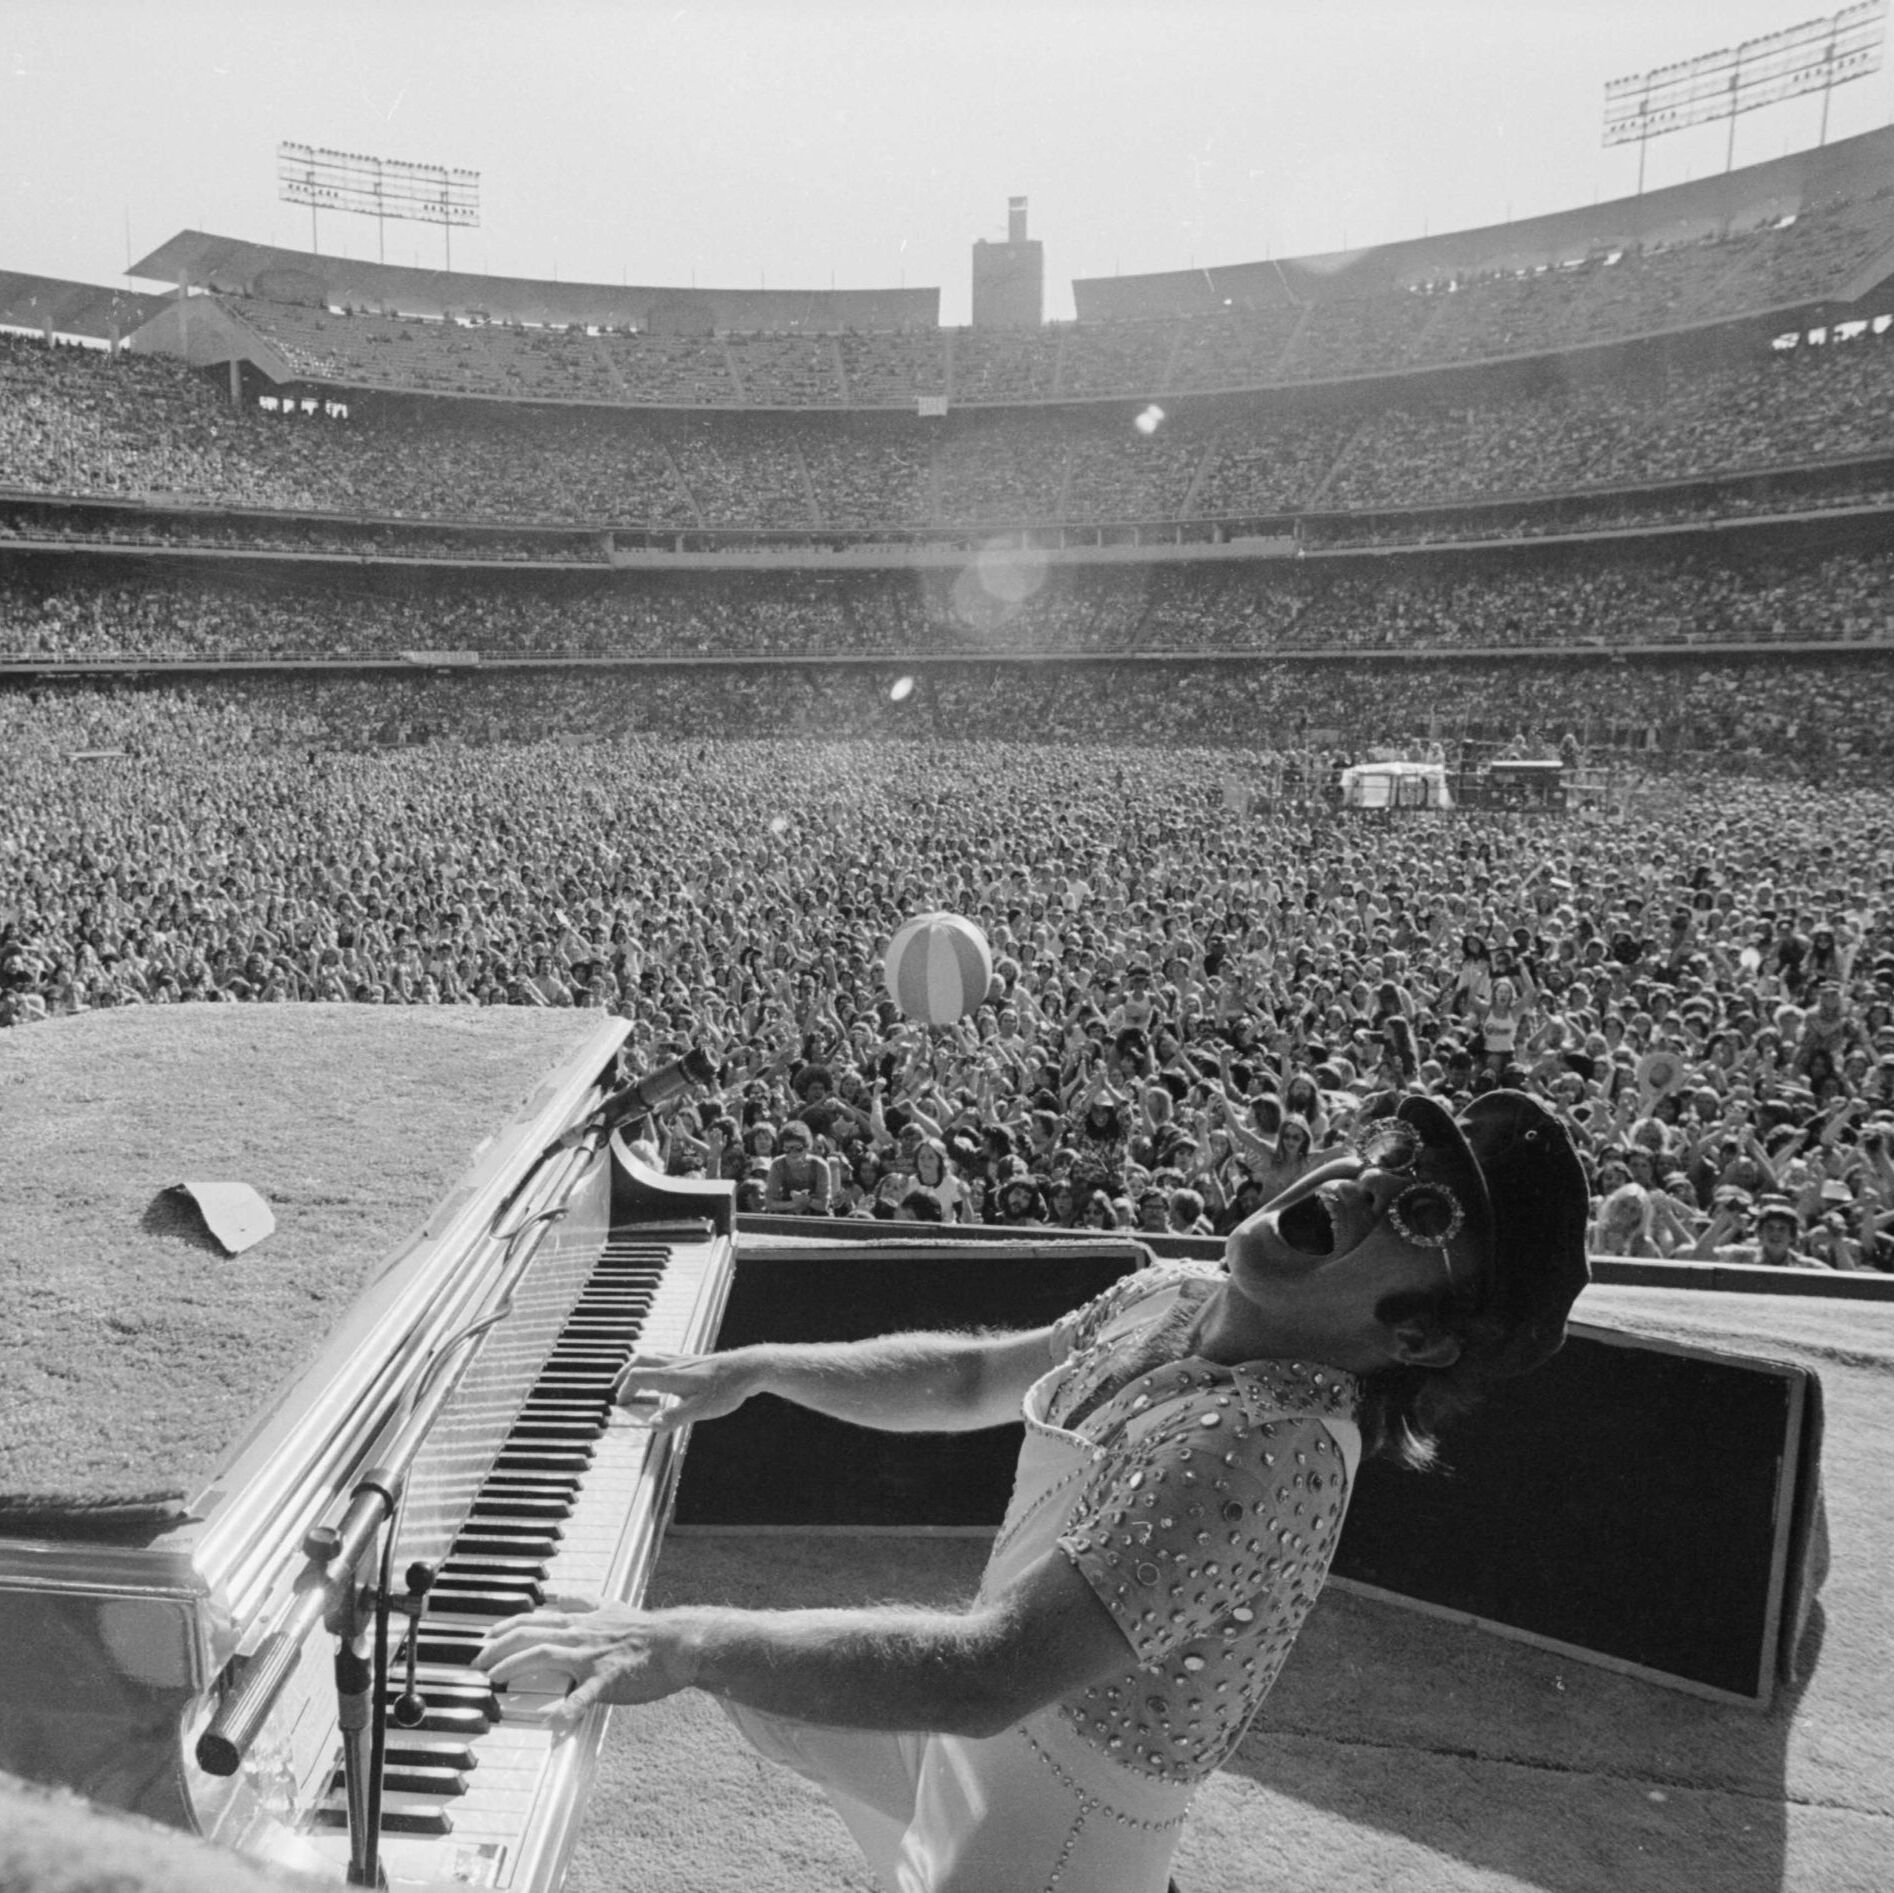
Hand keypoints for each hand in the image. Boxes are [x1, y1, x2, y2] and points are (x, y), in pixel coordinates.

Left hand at [476, 1597, 695, 1728]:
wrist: (677, 1642)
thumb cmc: (644, 1628)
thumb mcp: (610, 1605)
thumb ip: (581, 1602)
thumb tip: (556, 1596)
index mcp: (579, 1621)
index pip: (532, 1619)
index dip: (504, 1627)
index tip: (484, 1638)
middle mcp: (580, 1634)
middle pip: (530, 1635)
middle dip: (497, 1647)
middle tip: (476, 1663)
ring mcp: (592, 1656)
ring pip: (546, 1655)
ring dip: (515, 1667)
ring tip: (495, 1681)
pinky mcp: (608, 1679)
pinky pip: (584, 1695)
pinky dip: (565, 1708)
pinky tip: (550, 1723)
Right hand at [611, 1349, 761, 1430]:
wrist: (749, 1369)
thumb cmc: (728, 1387)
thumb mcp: (701, 1409)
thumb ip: (675, 1417)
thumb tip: (651, 1424)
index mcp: (672, 1376)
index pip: (637, 1377)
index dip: (625, 1390)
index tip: (621, 1404)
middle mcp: (675, 1364)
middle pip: (640, 1360)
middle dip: (624, 1373)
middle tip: (617, 1388)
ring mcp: (684, 1360)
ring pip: (652, 1356)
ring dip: (637, 1367)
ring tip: (633, 1381)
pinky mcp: (693, 1361)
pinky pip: (665, 1357)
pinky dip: (653, 1365)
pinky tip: (661, 1377)